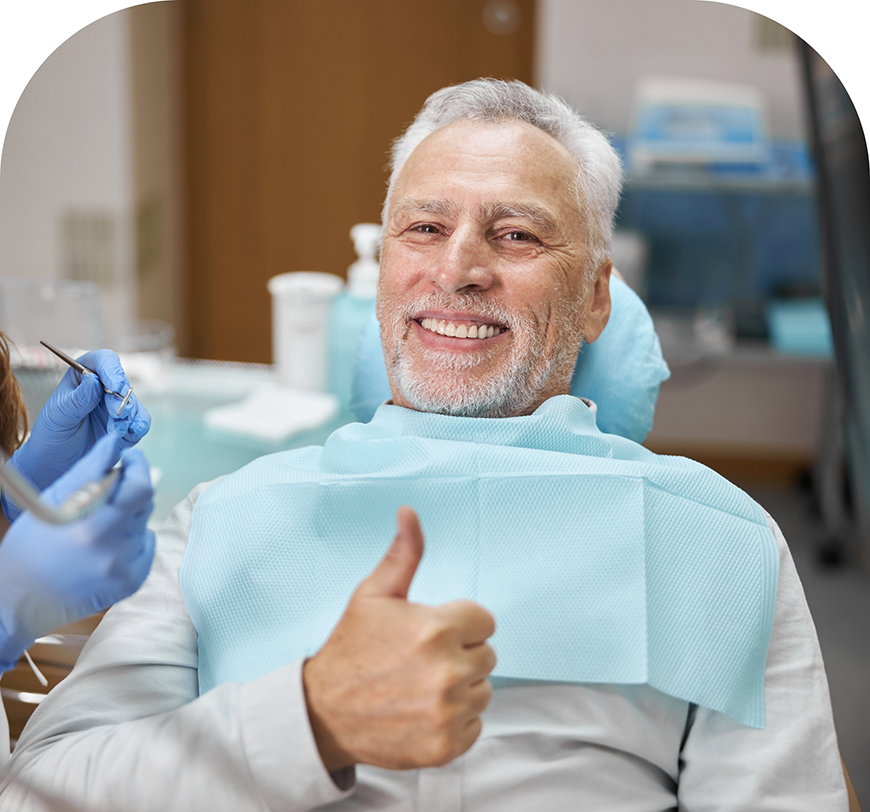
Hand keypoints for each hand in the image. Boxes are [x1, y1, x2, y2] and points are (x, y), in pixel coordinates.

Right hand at [0, 433, 154, 669]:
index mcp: (88, 525)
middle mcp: (110, 549)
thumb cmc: (31, 545)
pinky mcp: (132, 581)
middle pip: (144, 502)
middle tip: (107, 492)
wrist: (20, 601)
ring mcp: (123, 568)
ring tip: (95, 527)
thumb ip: (88, 471)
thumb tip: (115, 442)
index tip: (130, 458)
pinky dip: (133, 539)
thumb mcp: (50, 502)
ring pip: (144, 522)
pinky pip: (146, 545)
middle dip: (130, 489)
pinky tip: (104, 546)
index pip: (139, 487)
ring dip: (128, 515)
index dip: (139, 466)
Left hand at [3, 349, 149, 521]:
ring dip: (129, 416)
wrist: (56, 464)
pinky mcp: (128, 425)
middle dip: (121, 399)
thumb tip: (94, 380)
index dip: (112, 370)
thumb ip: (78, 399)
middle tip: (115, 415)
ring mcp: (117, 407)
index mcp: (83, 376)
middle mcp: (104, 388)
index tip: (115, 386)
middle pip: (123, 383)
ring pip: (134, 403)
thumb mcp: (58, 416)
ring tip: (115, 431)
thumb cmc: (52, 435)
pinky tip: (130, 434)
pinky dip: (139, 427)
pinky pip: (141, 421)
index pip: (103, 362)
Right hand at [303, 507, 495, 771]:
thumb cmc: (352, 648)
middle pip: (487, 655)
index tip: (430, 633)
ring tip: (420, 686)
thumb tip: (409, 512)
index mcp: (436, 628)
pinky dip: (455, 721)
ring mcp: (448, 712)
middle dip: (460, 654)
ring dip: (460, 688)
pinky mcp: (446, 746)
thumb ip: (404, 553)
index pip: (485, 621)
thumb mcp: (374, 594)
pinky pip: (476, 724)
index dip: (459, 624)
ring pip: (483, 690)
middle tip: (421, 660)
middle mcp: (447, 671)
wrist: (324, 713)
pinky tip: (423, 711)